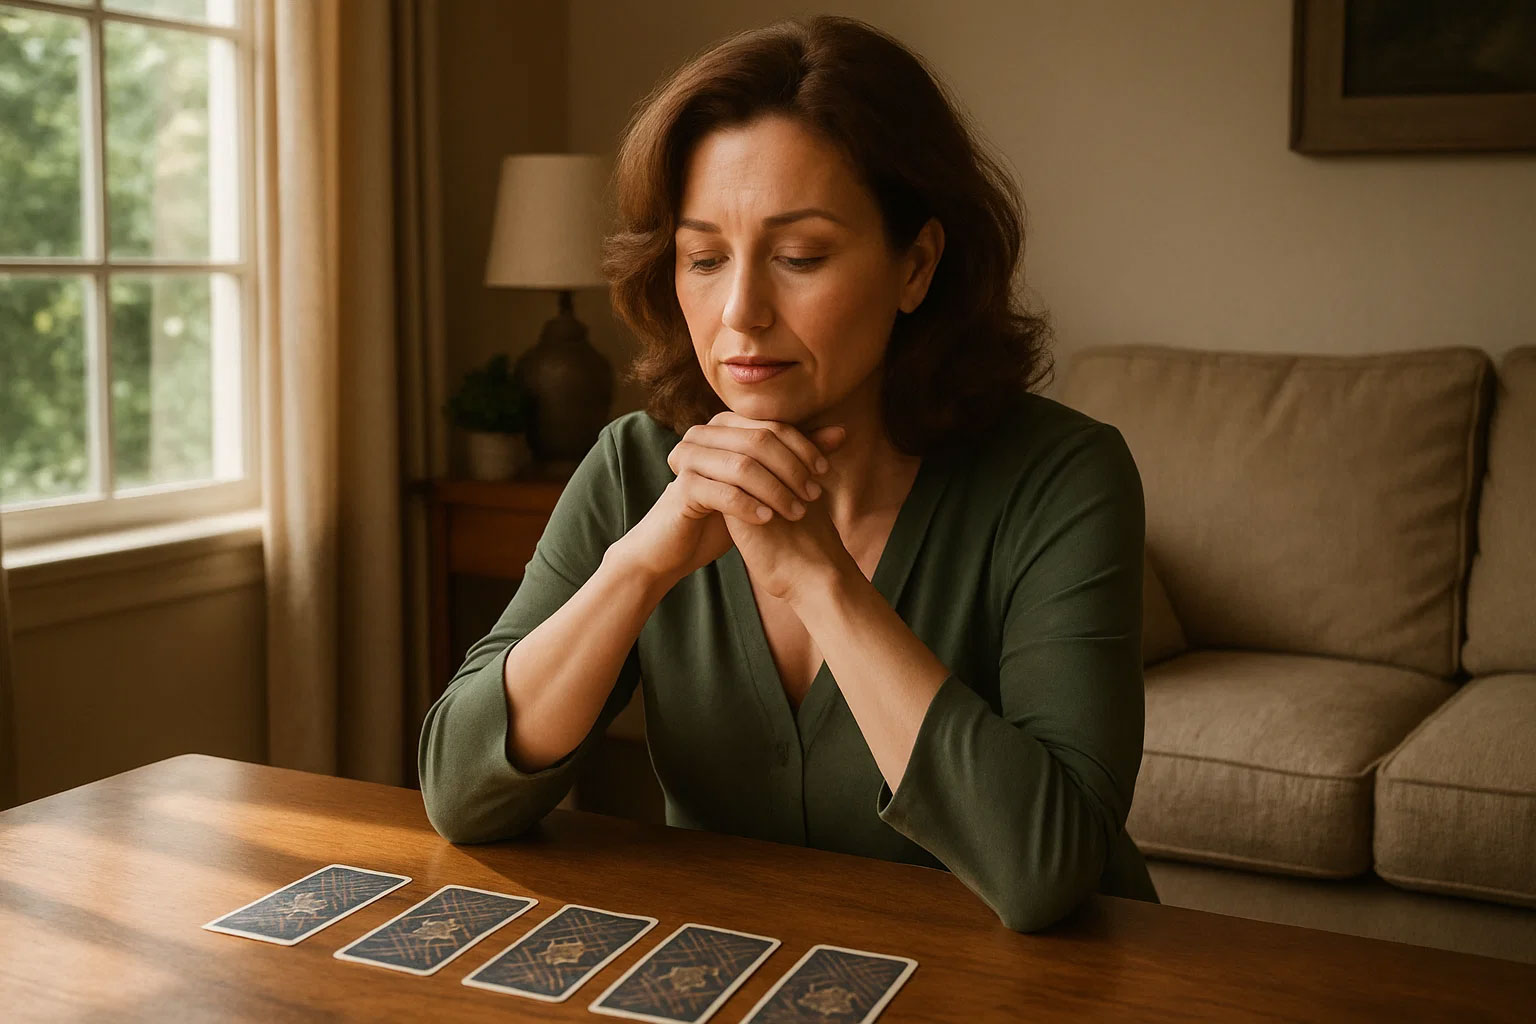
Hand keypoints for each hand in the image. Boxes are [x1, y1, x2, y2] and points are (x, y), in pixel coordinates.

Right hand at [610, 411, 846, 590]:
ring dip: (776, 489)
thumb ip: (797, 456)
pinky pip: (722, 492)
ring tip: (796, 511)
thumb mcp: (763, 481)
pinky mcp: (683, 487)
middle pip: (760, 441)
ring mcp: (690, 458)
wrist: (676, 544)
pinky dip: (749, 505)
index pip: (773, 425)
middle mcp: (704, 434)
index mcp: (724, 425)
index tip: (824, 472)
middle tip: (814, 494)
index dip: (804, 446)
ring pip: (743, 465)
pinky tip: (767, 519)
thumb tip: (841, 433)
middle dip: (793, 468)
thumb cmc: (721, 511)